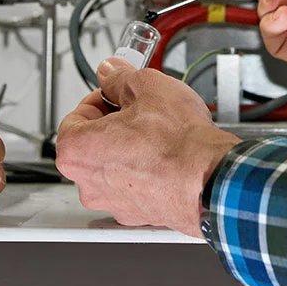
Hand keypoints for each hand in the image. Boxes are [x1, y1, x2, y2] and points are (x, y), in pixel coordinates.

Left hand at [56, 59, 239, 237]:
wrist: (211, 179)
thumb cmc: (177, 142)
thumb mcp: (146, 86)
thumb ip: (119, 76)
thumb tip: (111, 72)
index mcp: (76, 151)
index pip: (75, 116)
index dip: (99, 98)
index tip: (116, 93)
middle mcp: (88, 183)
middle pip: (93, 143)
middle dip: (115, 123)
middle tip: (140, 108)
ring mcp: (113, 202)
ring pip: (114, 166)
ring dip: (131, 147)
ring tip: (158, 131)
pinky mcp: (139, 213)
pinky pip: (135, 184)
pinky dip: (147, 170)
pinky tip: (167, 154)